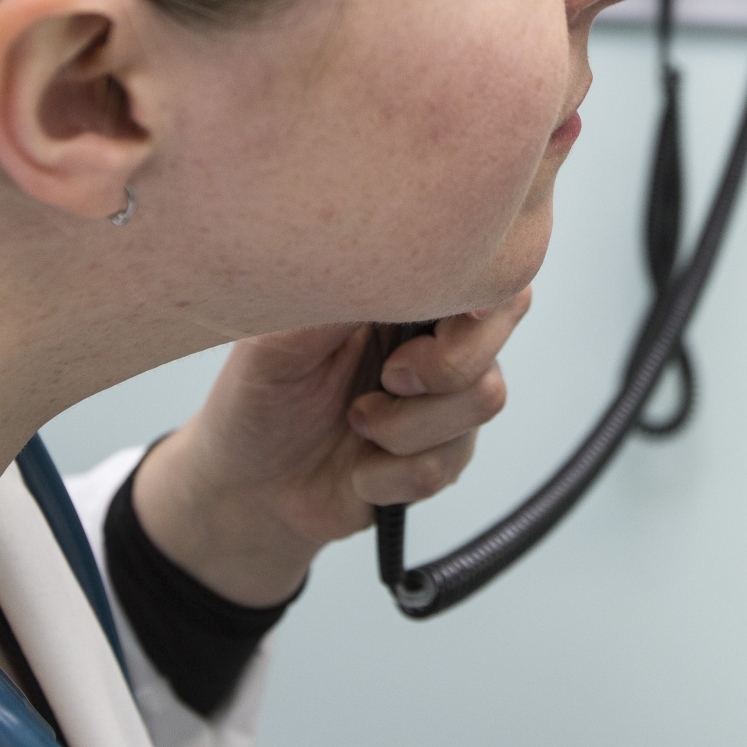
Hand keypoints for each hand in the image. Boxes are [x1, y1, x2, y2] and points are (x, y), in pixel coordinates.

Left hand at [129, 289, 529, 606]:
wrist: (245, 488)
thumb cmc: (257, 396)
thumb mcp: (280, 337)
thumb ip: (341, 293)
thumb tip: (395, 258)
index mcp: (402, 294)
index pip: (477, 267)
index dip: (477, 289)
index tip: (437, 318)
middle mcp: (433, 338)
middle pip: (501, 326)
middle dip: (446, 361)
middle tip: (387, 376)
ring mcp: (442, 400)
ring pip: (484, 396)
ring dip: (408, 424)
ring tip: (356, 420)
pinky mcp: (440, 458)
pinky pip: (448, 462)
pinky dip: (390, 473)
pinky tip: (357, 468)